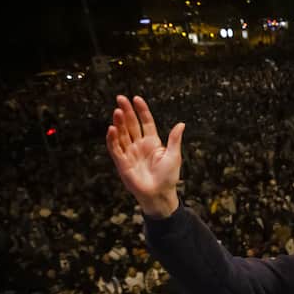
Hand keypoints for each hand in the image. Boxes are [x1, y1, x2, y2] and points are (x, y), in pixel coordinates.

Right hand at [106, 95, 184, 217]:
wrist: (159, 194)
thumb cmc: (169, 177)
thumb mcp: (174, 156)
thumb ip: (174, 139)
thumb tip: (181, 124)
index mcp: (153, 142)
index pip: (146, 122)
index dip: (142, 111)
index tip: (137, 98)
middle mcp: (139, 145)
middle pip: (131, 125)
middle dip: (126, 112)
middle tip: (120, 98)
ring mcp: (130, 153)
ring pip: (122, 134)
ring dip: (119, 123)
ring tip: (118, 111)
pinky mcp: (122, 163)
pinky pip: (115, 149)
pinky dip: (112, 139)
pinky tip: (112, 128)